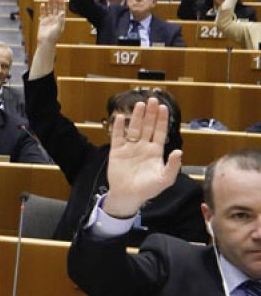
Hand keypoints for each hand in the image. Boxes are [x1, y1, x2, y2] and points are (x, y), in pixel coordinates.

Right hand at [36, 0, 66, 45]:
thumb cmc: (53, 36)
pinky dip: (43, 9)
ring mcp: (49, 20)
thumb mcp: (58, 28)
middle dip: (55, 2)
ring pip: (50, 10)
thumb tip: (62, 12)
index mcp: (61, 20)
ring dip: (50, 4)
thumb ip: (60, 20)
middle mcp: (55, 19)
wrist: (45, 42)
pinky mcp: (43, 22)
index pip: (62, 10)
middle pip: (56, 8)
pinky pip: (43, 14)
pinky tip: (42, 4)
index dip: (61, 4)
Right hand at [101, 98, 182, 217]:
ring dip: (136, 116)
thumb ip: (173, 166)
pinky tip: (121, 117)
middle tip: (152, 99)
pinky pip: (117, 136)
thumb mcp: (165, 179)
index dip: (161, 120)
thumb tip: (178, 152)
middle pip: (147, 126)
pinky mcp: (117, 151)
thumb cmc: (148, 189)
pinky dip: (119, 127)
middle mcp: (143, 146)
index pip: (160, 132)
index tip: (163, 108)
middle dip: (150, 113)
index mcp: (155, 151)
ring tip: (139, 104)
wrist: (128, 196)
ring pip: (133, 128)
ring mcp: (130, 148)